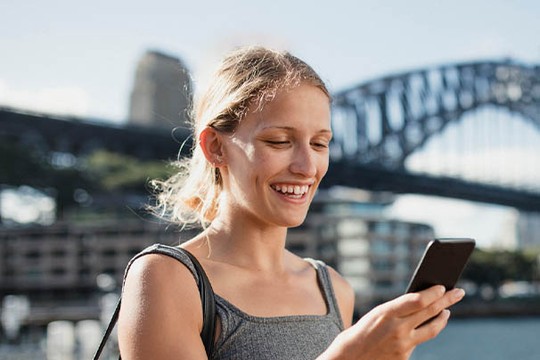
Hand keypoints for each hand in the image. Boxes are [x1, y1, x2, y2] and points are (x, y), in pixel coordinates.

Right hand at [318, 285, 464, 359]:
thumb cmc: (360, 333)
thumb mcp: (375, 315)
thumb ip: (397, 310)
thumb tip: (421, 303)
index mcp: (385, 313)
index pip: (417, 300)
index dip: (433, 293)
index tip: (443, 286)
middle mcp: (397, 328)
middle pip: (430, 311)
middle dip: (447, 299)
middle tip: (459, 291)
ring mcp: (403, 344)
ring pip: (432, 328)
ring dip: (442, 317)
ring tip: (447, 310)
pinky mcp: (404, 357)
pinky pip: (418, 341)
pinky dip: (422, 332)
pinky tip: (426, 326)